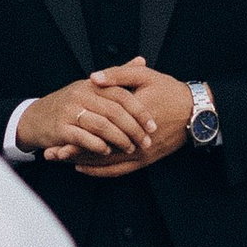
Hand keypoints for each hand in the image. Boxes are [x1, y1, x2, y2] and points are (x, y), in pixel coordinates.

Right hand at [18, 73, 153, 161]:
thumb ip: (117, 76)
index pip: (122, 95)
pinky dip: (98, 146)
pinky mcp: (60, 128)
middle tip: (145, 141)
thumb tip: (141, 61)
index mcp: (92, 85)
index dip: (140, 111)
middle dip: (133, 129)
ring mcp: (70, 111)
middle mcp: (81, 95)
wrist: (33, 118)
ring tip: (129, 148)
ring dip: (119, 139)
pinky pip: (84, 138)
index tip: (153, 126)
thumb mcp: (91, 86)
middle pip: (114, 111)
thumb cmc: (68, 104)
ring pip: (101, 125)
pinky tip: (107, 151)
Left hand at [60, 59, 193, 176]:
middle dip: (72, 154)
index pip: (97, 132)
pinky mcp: (145, 160)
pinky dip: (100, 171)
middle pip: (97, 152)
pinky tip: (83, 168)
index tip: (55, 138)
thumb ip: (118, 75)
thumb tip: (92, 78)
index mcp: (132, 118)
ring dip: (82, 163)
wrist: (197, 112)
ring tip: (61, 161)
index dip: (74, 136)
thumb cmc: (170, 91)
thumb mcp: (145, 76)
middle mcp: (135, 141)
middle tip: (50, 155)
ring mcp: (140, 153)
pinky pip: (119, 170)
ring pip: (105, 163)